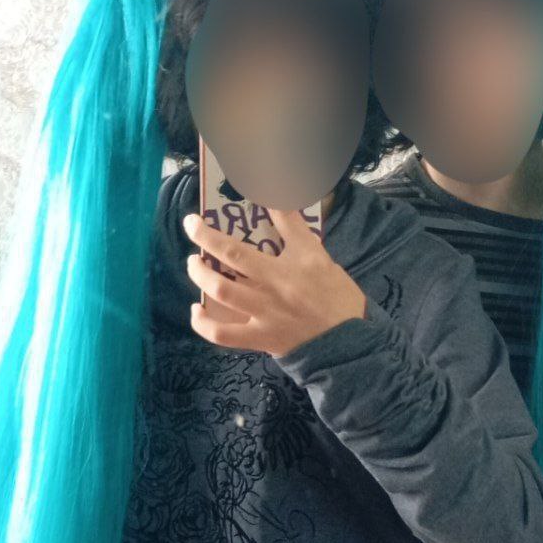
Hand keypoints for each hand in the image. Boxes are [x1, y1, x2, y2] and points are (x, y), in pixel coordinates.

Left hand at [182, 209, 367, 356]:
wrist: (348, 342)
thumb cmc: (335, 297)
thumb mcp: (319, 257)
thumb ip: (294, 230)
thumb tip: (275, 199)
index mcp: (289, 265)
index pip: (257, 234)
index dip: (222, 223)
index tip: (201, 214)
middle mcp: (271, 287)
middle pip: (229, 259)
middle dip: (204, 240)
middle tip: (193, 230)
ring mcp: (263, 315)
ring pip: (221, 292)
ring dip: (200, 275)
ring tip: (195, 265)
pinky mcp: (259, 339)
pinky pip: (222, 334)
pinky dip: (203, 323)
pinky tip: (197, 310)